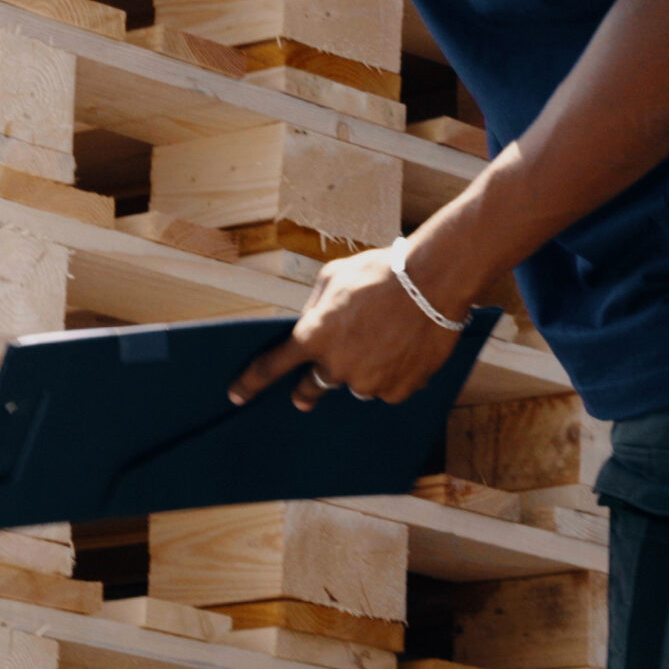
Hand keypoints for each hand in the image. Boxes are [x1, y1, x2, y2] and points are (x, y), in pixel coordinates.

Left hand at [228, 246, 463, 411]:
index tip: (236, 395)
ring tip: (384, 339)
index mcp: (314, 336)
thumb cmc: (381, 272)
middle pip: (312, 387)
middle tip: (306, 390)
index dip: (251, 383)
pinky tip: (403, 349)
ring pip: (356, 384)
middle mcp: (336, 366)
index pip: (272, 367)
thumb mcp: (334, 277)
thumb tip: (309, 327)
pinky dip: (391, 374)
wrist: (432, 281)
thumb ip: (315, 307)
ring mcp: (368, 383)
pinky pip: (387, 388)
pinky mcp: (397, 390)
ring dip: (360, 370)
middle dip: (306, 390)